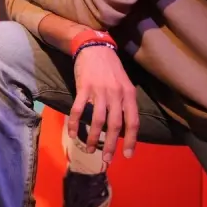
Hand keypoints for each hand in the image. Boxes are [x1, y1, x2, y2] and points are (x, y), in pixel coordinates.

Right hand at [69, 44, 139, 164]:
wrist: (94, 47)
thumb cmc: (110, 67)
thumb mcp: (124, 83)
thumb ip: (125, 102)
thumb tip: (124, 126)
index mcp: (128, 94)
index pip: (133, 121)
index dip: (131, 140)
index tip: (127, 155)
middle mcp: (116, 94)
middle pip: (115, 125)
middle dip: (111, 144)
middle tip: (107, 159)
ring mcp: (99, 91)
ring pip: (97, 120)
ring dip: (93, 137)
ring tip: (90, 149)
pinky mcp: (83, 87)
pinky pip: (78, 110)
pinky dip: (76, 124)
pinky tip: (73, 134)